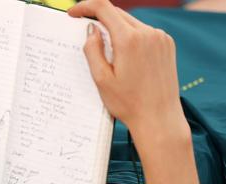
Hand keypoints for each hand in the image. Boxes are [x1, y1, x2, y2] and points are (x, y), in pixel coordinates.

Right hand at [68, 0, 184, 135]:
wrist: (159, 117)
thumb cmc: (128, 103)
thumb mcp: (101, 79)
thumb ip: (92, 50)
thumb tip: (91, 29)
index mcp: (129, 40)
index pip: (104, 8)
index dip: (85, 6)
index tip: (73, 13)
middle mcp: (148, 33)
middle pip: (117, 13)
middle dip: (99, 17)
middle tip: (82, 26)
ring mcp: (160, 37)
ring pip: (131, 22)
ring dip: (115, 28)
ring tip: (103, 45)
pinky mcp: (166, 44)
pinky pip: (143, 32)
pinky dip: (130, 36)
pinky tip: (123, 53)